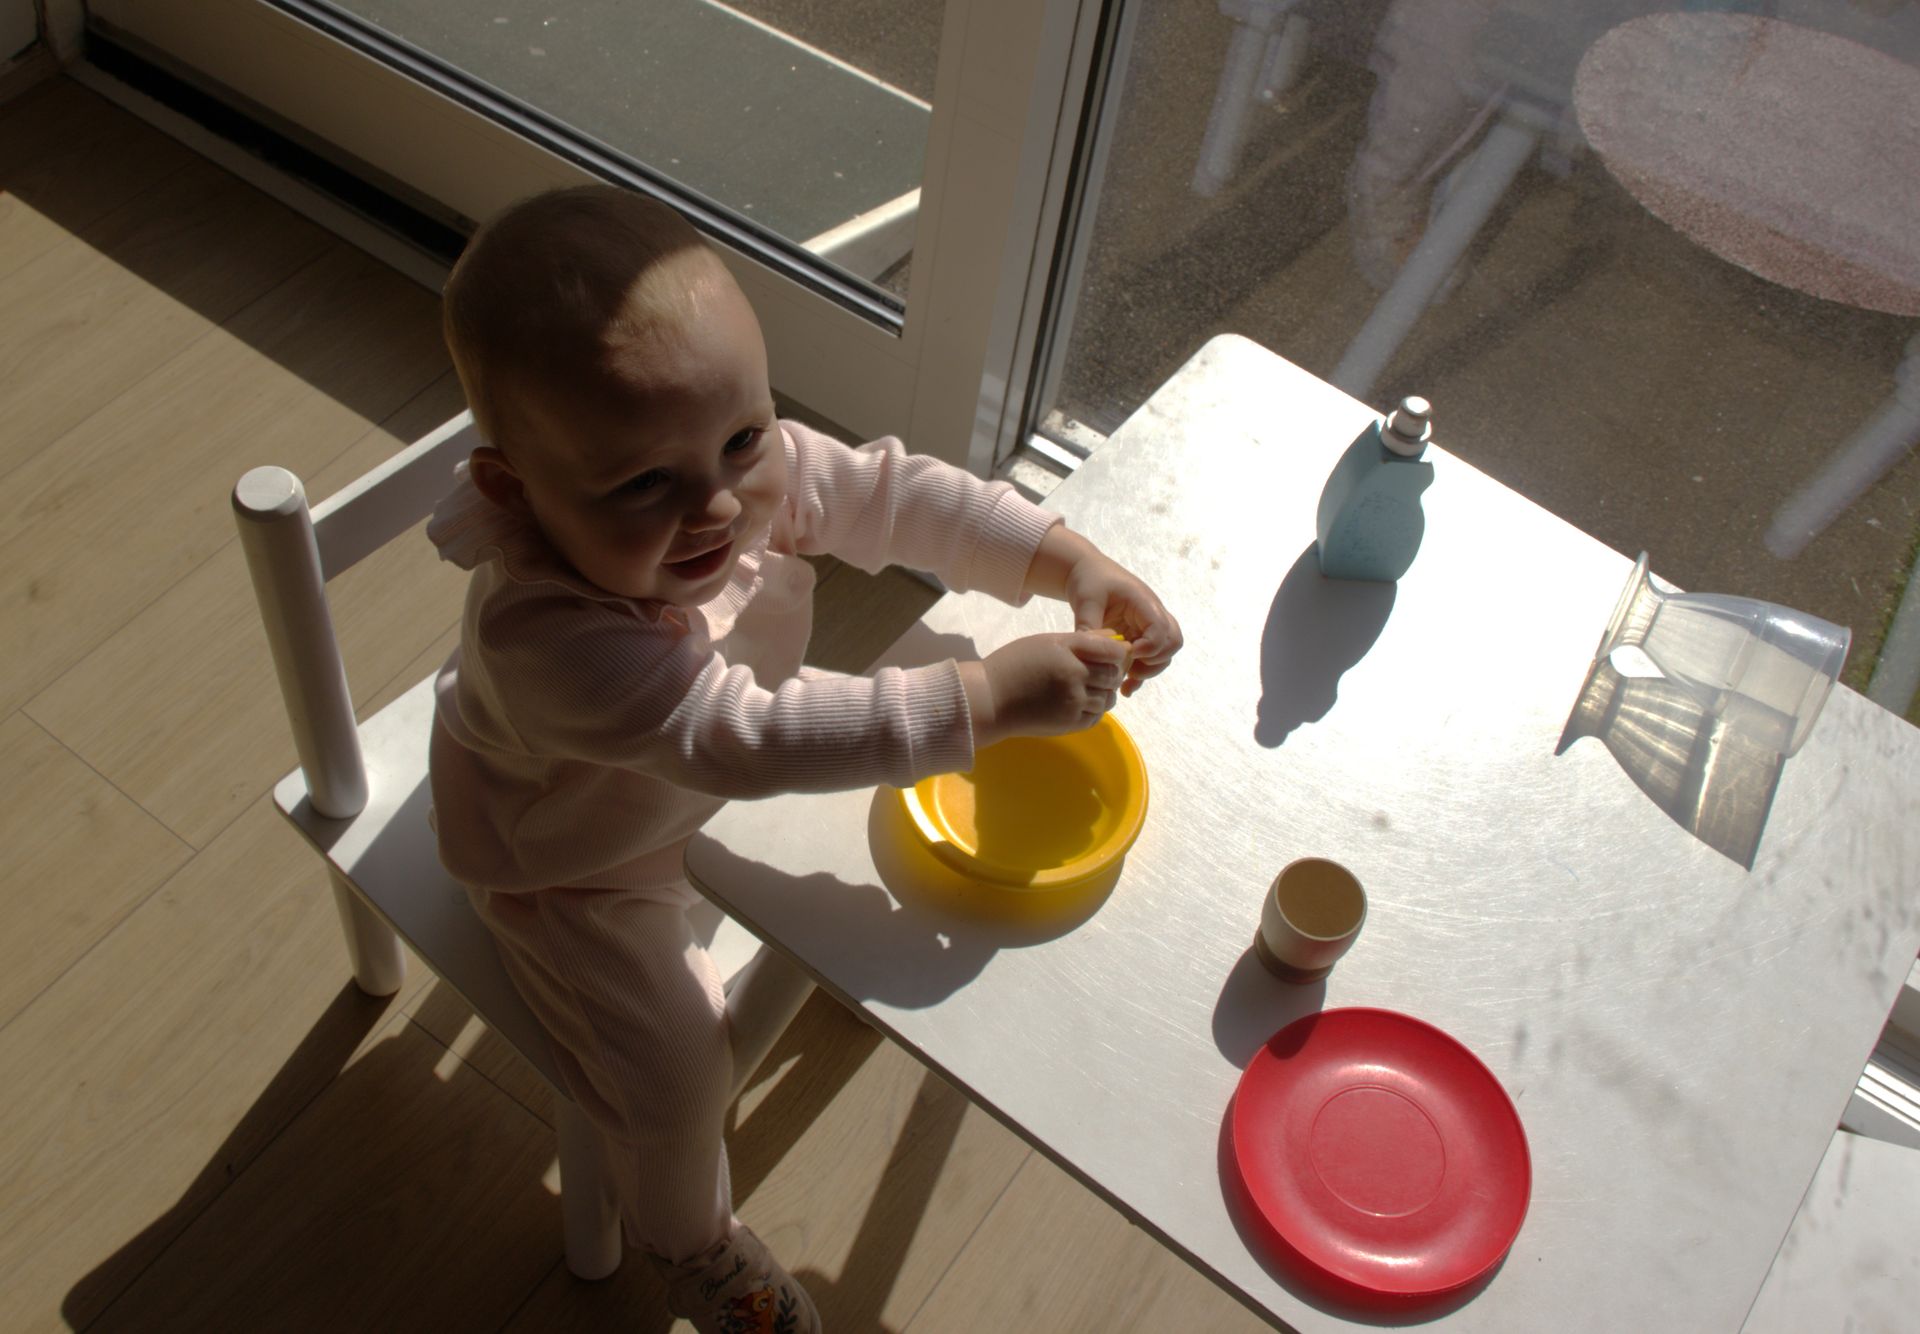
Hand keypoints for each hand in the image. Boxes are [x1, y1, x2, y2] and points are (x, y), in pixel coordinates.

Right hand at [957, 631, 1129, 747]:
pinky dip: (1094, 709)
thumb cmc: (1015, 664)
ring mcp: (1074, 702)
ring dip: (1103, 693)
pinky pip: (1096, 716)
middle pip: (1113, 675)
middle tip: (1100, 671)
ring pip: (1108, 698)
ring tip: (1086, 688)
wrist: (990, 699)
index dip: (1119, 653)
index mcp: (1068, 651)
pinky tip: (1079, 702)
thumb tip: (1115, 639)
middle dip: (1112, 673)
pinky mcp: (1070, 723)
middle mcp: (1075, 676)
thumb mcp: (1047, 642)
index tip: (1113, 655)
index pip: (1112, 651)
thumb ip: (1083, 640)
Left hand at [1028, 527, 1183, 696]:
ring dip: (1149, 671)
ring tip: (1125, 685)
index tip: (1127, 654)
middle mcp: (1153, 614)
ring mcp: (1149, 626)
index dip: (1150, 646)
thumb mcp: (1086, 601)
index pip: (1161, 627)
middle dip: (1154, 661)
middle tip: (1130, 671)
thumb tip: (1088, 655)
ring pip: (1165, 654)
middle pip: (1172, 642)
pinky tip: (1125, 688)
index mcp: (1143, 601)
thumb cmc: (1089, 581)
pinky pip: (1151, 659)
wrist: (1088, 573)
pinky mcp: (1141, 637)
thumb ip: (1088, 626)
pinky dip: (1141, 674)